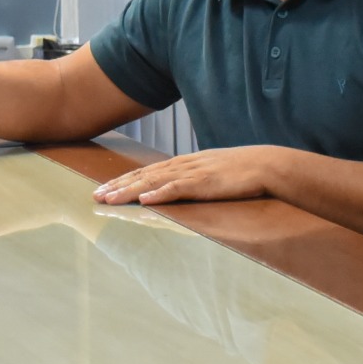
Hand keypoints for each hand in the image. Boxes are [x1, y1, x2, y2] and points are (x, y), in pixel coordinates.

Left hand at [92, 146, 282, 205]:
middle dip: (117, 186)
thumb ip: (192, 179)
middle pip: (143, 175)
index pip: (147, 171)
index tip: (104, 189)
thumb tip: (175, 190)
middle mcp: (184, 165)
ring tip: (109, 199)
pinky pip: (178, 188)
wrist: (267, 164)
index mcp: (184, 163)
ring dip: (129, 190)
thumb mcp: (211, 173)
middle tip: (95, 196)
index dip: (123, 180)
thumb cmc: (242, 172)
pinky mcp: (206, 183)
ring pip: (154, 182)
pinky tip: (144, 199)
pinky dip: (160, 193)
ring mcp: (194, 172)